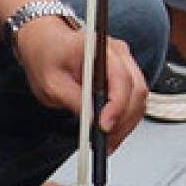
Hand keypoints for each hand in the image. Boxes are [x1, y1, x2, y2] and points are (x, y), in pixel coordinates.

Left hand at [16, 21, 148, 150]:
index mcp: (99, 47)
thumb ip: (73, 100)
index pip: (121, 78)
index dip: (117, 106)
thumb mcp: (51, 82)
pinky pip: (134, 100)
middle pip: (136, 90)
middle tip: (106, 140)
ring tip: (108, 141)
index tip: (103, 126)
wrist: (46, 44)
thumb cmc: (47, 56)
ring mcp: (124, 63)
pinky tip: (111, 131)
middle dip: (123, 120)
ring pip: (139, 98)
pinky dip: (125, 119)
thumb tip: (92, 121)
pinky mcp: (124, 75)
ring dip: (126, 123)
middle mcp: (117, 53)